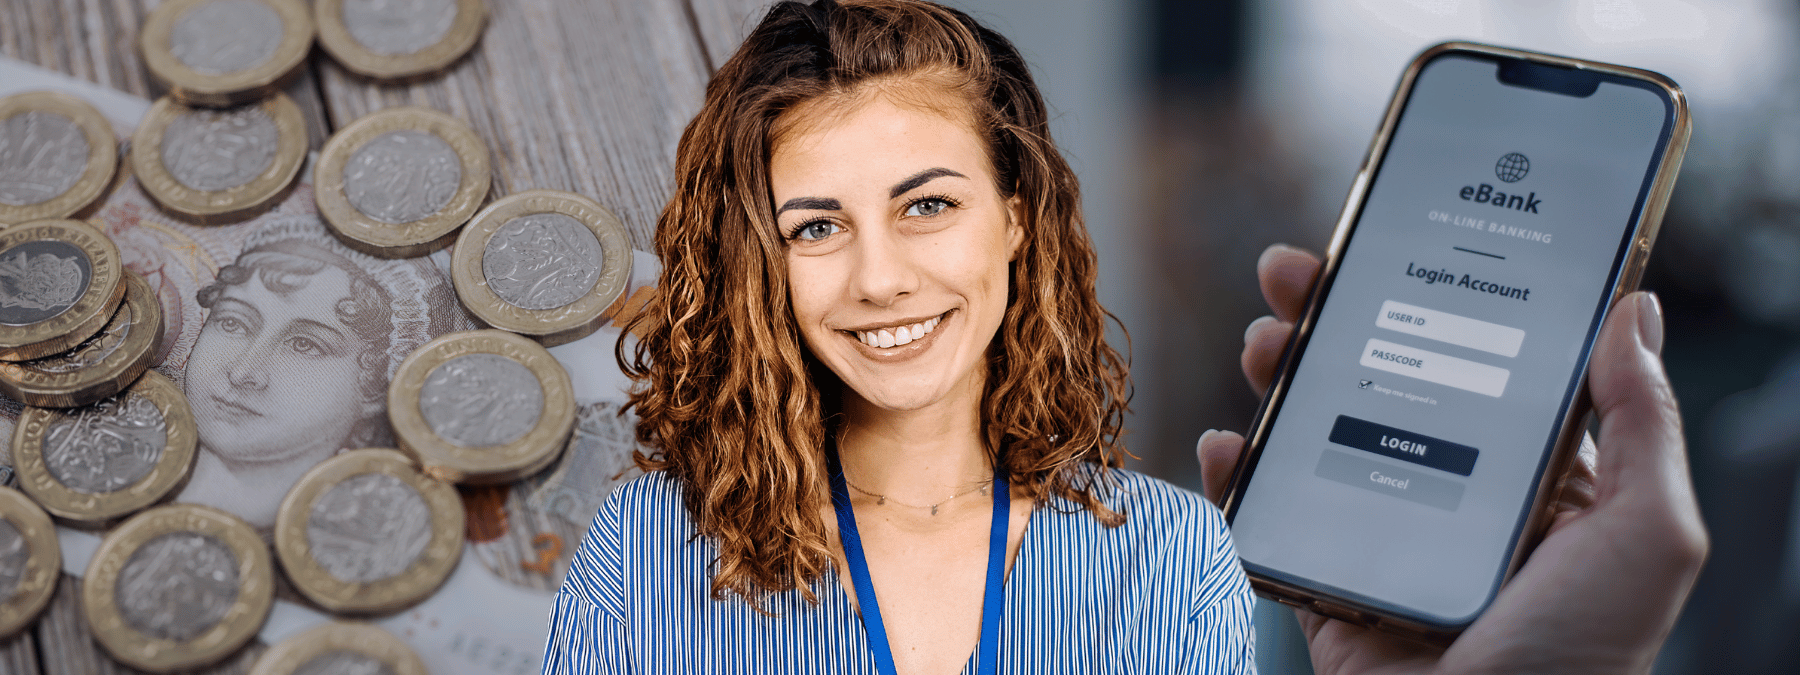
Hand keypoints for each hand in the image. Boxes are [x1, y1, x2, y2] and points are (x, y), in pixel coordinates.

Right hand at [1197, 244, 1707, 674]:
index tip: (1394, 240)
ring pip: (1319, 438)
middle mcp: (1452, 500)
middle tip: (1296, 271)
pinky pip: (1270, 522)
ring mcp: (1383, 542)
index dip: (1430, 297)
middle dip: (1333, 319)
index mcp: (1532, 481)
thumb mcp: (1645, 533)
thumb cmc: (1582, 660)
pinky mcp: (1327, 588)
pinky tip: (1228, 447)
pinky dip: (1237, 483)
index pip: (1474, 364)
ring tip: (1264, 344)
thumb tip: (1635, 310)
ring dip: (1282, 380)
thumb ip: (1641, 424)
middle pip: (1380, 383)